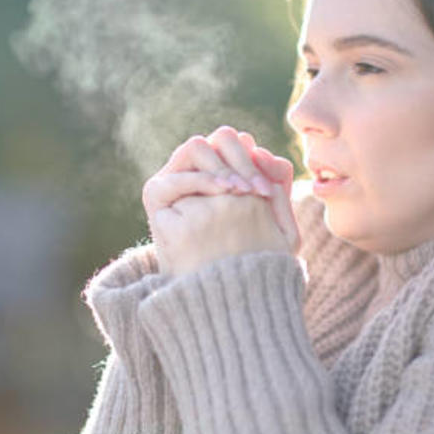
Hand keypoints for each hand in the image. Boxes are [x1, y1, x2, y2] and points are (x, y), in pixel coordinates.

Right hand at [142, 126, 300, 274]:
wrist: (217, 293)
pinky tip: (221, 193)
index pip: (239, 144)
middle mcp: (200, 171)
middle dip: (241, 160)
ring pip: (197, 148)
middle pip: (221, 139)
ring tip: (237, 191)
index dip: (254, 160)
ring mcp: (176, 181)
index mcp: (225, 171)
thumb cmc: (248, 258)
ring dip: (220, 166)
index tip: (266, 191)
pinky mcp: (156, 196)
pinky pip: (175, 178)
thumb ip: (277, 188)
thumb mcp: (274, 224)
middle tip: (255, 192)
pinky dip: (200, 180)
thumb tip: (270, 156)